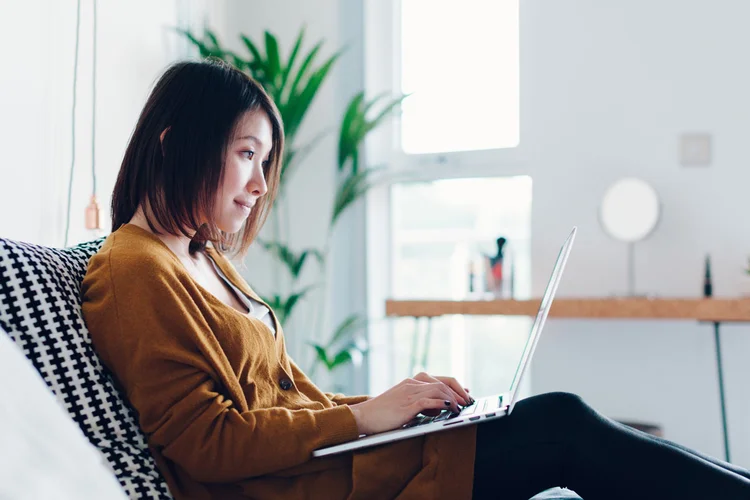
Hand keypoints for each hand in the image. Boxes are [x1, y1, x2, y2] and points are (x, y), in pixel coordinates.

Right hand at [349, 372, 473, 434]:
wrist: (363, 416)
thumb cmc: (382, 413)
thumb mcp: (403, 403)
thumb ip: (420, 402)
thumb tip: (440, 407)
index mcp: (412, 382)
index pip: (440, 379)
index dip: (456, 386)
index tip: (467, 393)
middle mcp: (412, 384)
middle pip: (443, 383)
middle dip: (459, 392)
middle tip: (469, 401)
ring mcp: (409, 393)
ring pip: (438, 390)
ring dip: (454, 398)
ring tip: (462, 407)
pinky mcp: (407, 405)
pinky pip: (429, 401)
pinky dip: (442, 403)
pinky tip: (450, 408)